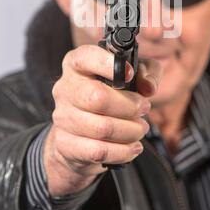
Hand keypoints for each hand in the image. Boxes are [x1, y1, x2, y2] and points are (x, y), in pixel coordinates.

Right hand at [43, 45, 161, 195]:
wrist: (82, 133)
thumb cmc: (111, 95)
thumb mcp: (132, 75)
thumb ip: (147, 72)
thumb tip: (148, 87)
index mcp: (77, 63)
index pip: (87, 57)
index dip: (109, 64)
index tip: (130, 73)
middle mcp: (65, 87)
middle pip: (98, 98)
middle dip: (130, 106)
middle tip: (144, 108)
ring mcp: (62, 116)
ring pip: (101, 128)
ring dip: (130, 131)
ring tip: (140, 129)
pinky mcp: (65, 143)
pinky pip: (98, 151)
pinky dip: (122, 151)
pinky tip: (133, 147)